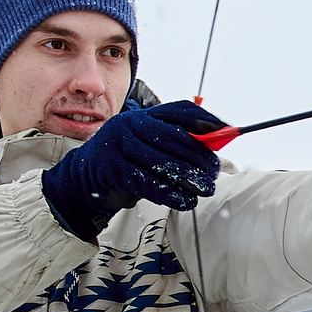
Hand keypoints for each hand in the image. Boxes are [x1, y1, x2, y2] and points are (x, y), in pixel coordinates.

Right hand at [39, 100, 227, 238]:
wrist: (84, 178)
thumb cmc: (125, 162)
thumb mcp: (149, 145)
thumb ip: (177, 143)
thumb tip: (217, 145)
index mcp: (143, 116)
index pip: (180, 111)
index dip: (207, 119)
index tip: (227, 132)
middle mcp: (131, 125)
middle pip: (176, 138)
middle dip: (200, 157)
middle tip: (214, 173)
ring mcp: (120, 146)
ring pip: (164, 162)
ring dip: (190, 179)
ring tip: (205, 190)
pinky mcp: (113, 169)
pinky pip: (149, 183)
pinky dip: (172, 194)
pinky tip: (186, 201)